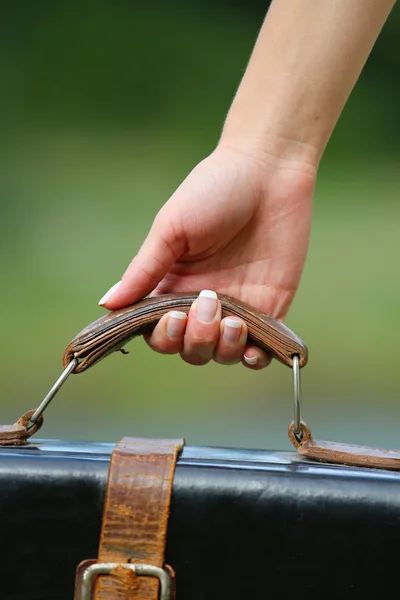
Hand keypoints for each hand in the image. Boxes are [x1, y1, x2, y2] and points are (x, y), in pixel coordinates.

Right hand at [99, 144, 315, 368]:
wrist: (269, 171)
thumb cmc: (214, 190)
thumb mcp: (171, 229)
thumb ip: (143, 271)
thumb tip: (107, 304)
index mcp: (173, 285)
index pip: (158, 330)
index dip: (162, 335)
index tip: (172, 317)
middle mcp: (202, 302)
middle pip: (188, 349)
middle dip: (194, 338)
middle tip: (207, 302)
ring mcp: (237, 307)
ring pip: (221, 354)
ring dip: (222, 347)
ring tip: (232, 319)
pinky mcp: (269, 308)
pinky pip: (259, 351)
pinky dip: (253, 359)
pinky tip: (252, 348)